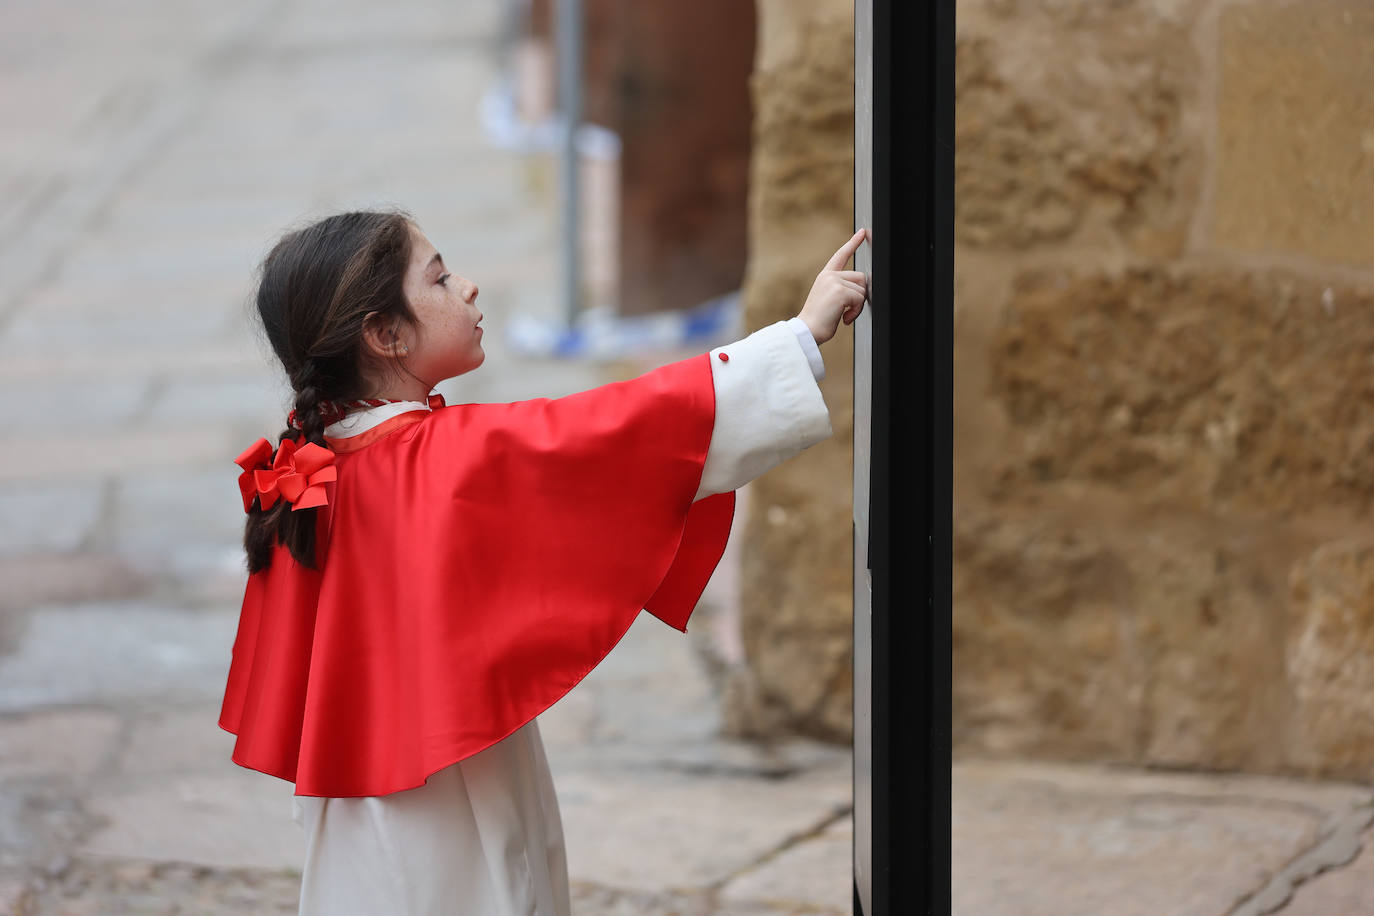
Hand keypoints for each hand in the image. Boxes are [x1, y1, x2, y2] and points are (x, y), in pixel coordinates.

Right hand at [797, 229, 869, 344]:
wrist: (807, 331)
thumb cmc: (818, 320)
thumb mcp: (829, 299)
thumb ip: (842, 289)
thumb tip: (863, 288)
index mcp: (825, 276)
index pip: (841, 255)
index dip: (853, 243)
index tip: (863, 232)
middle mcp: (829, 276)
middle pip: (861, 278)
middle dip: (860, 295)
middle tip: (848, 310)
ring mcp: (834, 282)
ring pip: (862, 290)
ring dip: (858, 306)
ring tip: (843, 315)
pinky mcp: (840, 291)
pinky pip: (860, 299)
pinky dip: (856, 312)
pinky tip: (844, 318)